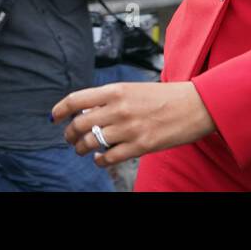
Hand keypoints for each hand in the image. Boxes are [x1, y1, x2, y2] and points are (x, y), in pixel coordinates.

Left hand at [51, 81, 216, 166]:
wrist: (195, 105)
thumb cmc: (166, 96)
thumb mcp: (135, 88)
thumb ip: (112, 99)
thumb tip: (88, 111)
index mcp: (116, 90)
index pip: (77, 99)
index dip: (61, 109)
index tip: (55, 116)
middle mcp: (119, 109)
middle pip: (80, 124)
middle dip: (69, 134)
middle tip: (69, 137)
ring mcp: (129, 128)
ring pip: (92, 143)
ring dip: (82, 149)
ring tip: (81, 150)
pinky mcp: (140, 146)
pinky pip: (110, 157)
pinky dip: (100, 161)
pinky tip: (100, 159)